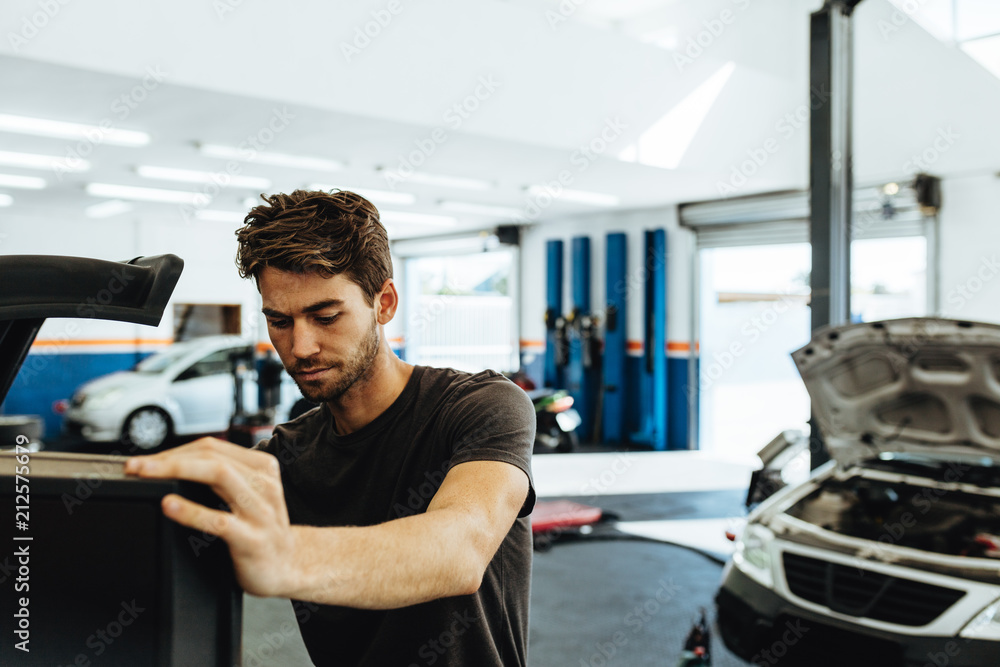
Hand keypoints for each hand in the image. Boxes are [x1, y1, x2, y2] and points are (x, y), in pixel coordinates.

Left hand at [124, 437, 294, 596]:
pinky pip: (219, 520)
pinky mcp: (252, 539)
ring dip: (175, 472)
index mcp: (262, 468)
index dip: (174, 449)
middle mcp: (264, 483)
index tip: (145, 460)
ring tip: (145, 476)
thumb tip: (173, 465)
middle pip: (212, 457)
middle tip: (134, 465)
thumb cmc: (261, 531)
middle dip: (168, 458)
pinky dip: (191, 511)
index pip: (212, 447)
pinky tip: (169, 506)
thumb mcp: (249, 496)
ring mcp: (260, 511)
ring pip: (218, 475)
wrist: (288, 567)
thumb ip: (223, 478)